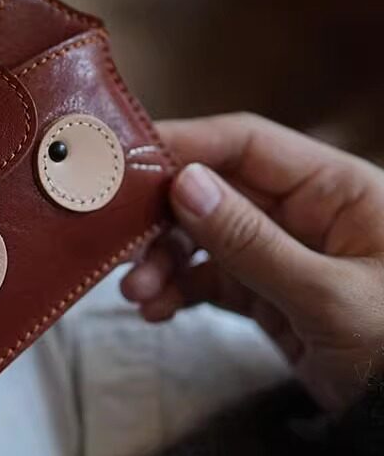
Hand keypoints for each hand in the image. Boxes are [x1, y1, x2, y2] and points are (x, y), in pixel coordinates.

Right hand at [122, 113, 383, 411]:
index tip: (128, 161)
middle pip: (213, 193)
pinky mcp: (266, 295)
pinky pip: (208, 280)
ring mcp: (281, 255)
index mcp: (335, 189)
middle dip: (162, 220)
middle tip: (119, 244)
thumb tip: (184, 184)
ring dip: (162, 261)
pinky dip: (178, 291)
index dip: (186, 145)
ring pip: (203, 239)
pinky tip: (156, 310)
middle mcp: (303, 213)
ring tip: (137, 293)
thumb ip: (252, 241)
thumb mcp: (327, 295)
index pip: (247, 145)